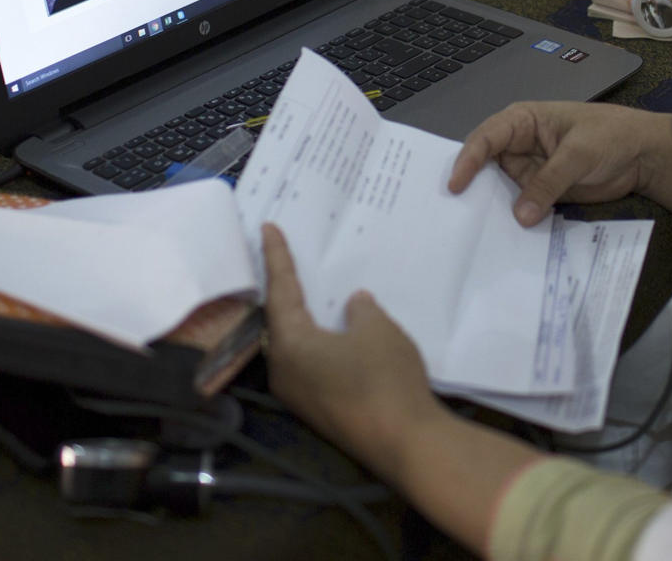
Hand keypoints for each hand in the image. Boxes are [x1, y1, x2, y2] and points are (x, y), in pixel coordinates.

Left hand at [259, 224, 443, 474]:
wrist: (404, 443)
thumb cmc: (384, 378)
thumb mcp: (377, 329)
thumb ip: (360, 310)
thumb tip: (353, 305)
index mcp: (290, 344)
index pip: (280, 291)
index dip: (277, 257)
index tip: (266, 229)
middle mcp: (284, 371)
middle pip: (279, 321)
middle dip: (283, 291)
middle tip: (285, 259)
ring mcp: (300, 396)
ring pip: (295, 346)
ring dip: (302, 319)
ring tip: (309, 292)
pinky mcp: (319, 410)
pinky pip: (310, 365)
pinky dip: (317, 342)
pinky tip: (334, 332)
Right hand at [448, 102, 671, 225]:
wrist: (643, 155)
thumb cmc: (611, 136)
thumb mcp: (578, 154)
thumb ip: (548, 183)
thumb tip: (520, 216)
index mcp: (523, 121)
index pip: (486, 138)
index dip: (468, 159)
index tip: (456, 185)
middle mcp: (518, 145)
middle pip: (484, 165)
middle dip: (470, 186)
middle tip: (450, 212)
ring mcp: (528, 170)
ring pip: (498, 190)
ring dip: (488, 207)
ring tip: (468, 231)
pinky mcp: (540, 192)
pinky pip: (519, 206)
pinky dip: (510, 220)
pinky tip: (499, 237)